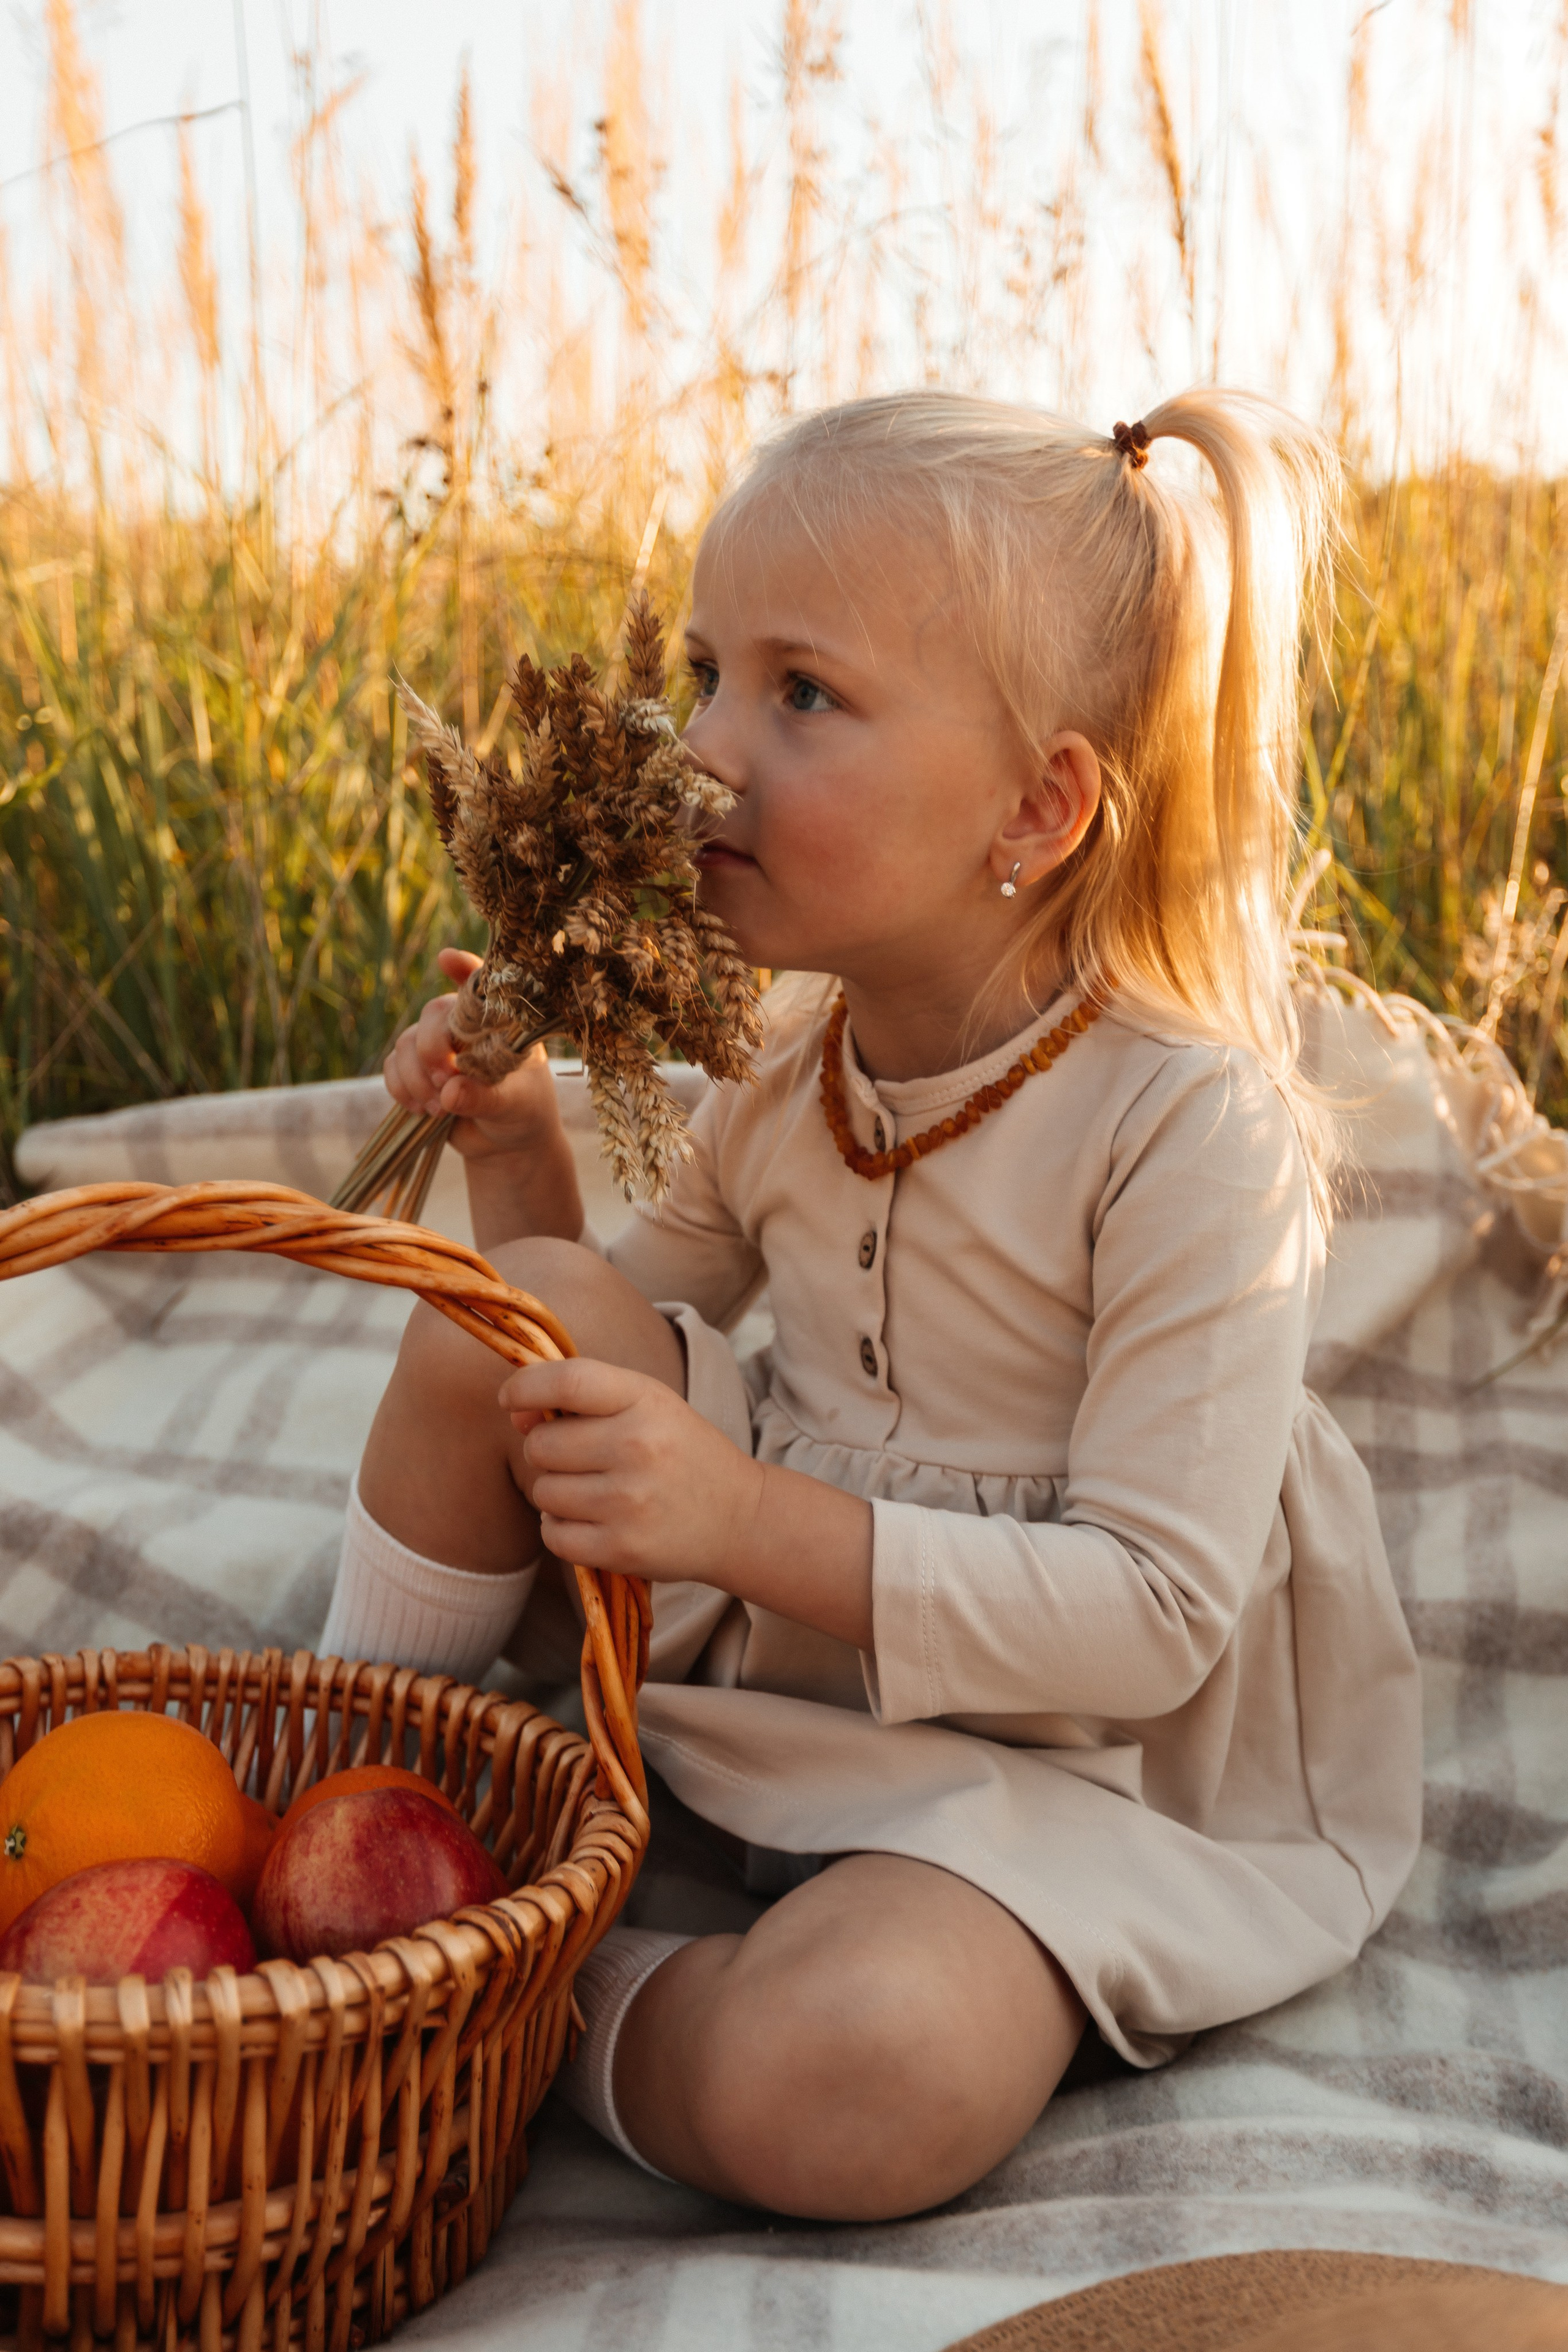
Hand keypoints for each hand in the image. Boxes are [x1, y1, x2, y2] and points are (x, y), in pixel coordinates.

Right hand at [382, 948, 562, 1163]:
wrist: (506, 1141)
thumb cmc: (523, 1111)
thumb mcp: (513, 1106)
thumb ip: (483, 1098)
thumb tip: (449, 1092)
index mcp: (497, 1022)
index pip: (480, 986)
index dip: (462, 968)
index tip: (447, 960)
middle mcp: (464, 1026)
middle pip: (431, 1015)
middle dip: (430, 1050)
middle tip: (445, 1082)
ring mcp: (436, 1045)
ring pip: (406, 1044)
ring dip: (415, 1078)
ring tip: (440, 1110)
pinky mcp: (415, 1069)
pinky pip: (392, 1067)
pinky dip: (401, 1088)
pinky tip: (422, 1110)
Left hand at [502, 1357, 762, 1584]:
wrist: (739, 1518)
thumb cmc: (682, 1453)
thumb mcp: (648, 1406)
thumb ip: (584, 1397)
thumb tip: (514, 1409)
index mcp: (645, 1400)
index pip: (566, 1381)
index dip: (524, 1387)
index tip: (510, 1399)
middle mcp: (637, 1447)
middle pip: (542, 1444)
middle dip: (546, 1450)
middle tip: (580, 1458)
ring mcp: (629, 1502)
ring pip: (543, 1492)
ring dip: (555, 1492)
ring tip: (593, 1491)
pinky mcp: (621, 1549)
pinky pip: (553, 1535)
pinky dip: (561, 1529)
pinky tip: (591, 1519)